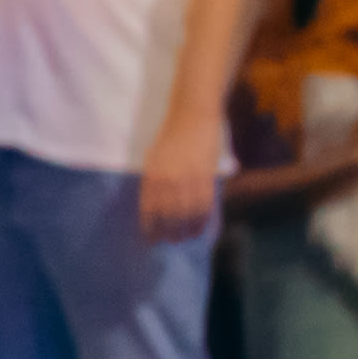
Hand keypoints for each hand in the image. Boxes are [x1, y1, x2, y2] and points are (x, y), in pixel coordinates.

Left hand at [139, 110, 221, 240]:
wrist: (192, 117)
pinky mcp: (207, 178)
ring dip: (185, 231)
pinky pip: (204, 207)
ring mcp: (190, 180)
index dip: (150, 228)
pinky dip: (201, 222)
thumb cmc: (170, 137)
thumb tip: (153, 208)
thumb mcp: (153, 158)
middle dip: (168, 233)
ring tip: (182, 238)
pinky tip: (197, 229)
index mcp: (153, 176)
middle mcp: (170, 181)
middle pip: (169, 217)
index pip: (150, 211)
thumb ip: (152, 182)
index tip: (151, 239)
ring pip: (188, 216)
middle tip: (168, 241)